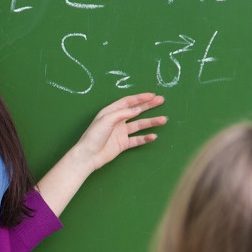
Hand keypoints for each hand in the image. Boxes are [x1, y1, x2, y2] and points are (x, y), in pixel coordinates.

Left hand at [35, 93, 167, 216]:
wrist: (88, 155)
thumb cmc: (94, 136)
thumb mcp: (107, 119)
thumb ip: (122, 113)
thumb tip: (136, 109)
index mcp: (111, 112)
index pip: (128, 102)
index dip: (140, 98)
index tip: (152, 95)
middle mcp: (117, 121)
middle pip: (136, 111)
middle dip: (149, 106)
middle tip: (161, 101)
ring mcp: (121, 133)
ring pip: (139, 125)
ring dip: (151, 122)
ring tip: (163, 119)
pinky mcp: (123, 144)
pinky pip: (137, 140)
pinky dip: (145, 138)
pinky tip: (153, 136)